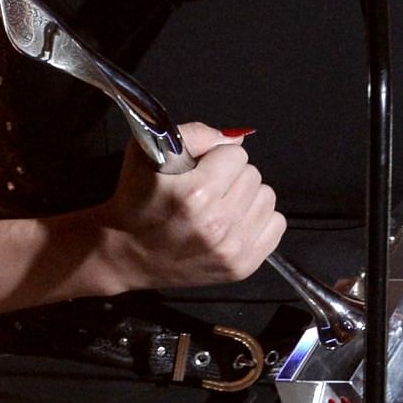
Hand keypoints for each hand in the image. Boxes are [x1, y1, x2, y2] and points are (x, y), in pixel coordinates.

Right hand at [97, 122, 285, 288]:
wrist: (125, 254)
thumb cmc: (136, 199)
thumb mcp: (148, 153)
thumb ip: (194, 135)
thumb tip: (235, 139)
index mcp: (195, 194)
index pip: (236, 154)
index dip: (216, 158)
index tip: (198, 171)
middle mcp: (217, 223)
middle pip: (253, 175)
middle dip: (231, 177)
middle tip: (207, 190)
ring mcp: (231, 249)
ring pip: (267, 197)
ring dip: (246, 197)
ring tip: (220, 206)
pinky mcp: (242, 267)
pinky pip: (276, 225)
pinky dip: (258, 220)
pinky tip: (233, 223)